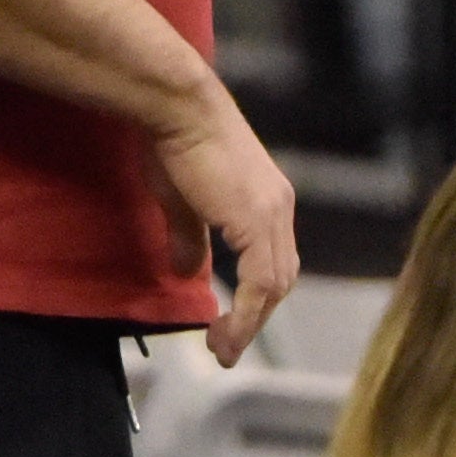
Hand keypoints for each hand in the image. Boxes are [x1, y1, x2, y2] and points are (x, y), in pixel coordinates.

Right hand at [149, 91, 297, 362]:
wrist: (179, 107)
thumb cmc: (176, 144)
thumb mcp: (183, 202)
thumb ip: (190, 239)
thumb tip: (186, 271)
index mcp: (269, 203)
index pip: (273, 263)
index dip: (255, 300)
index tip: (230, 327)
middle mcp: (280, 208)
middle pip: (280, 280)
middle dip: (254, 318)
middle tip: (226, 347)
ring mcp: (273, 214)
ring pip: (274, 286)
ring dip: (249, 323)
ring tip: (223, 348)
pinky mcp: (257, 220)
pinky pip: (259, 281)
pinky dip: (245, 312)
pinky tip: (225, 331)